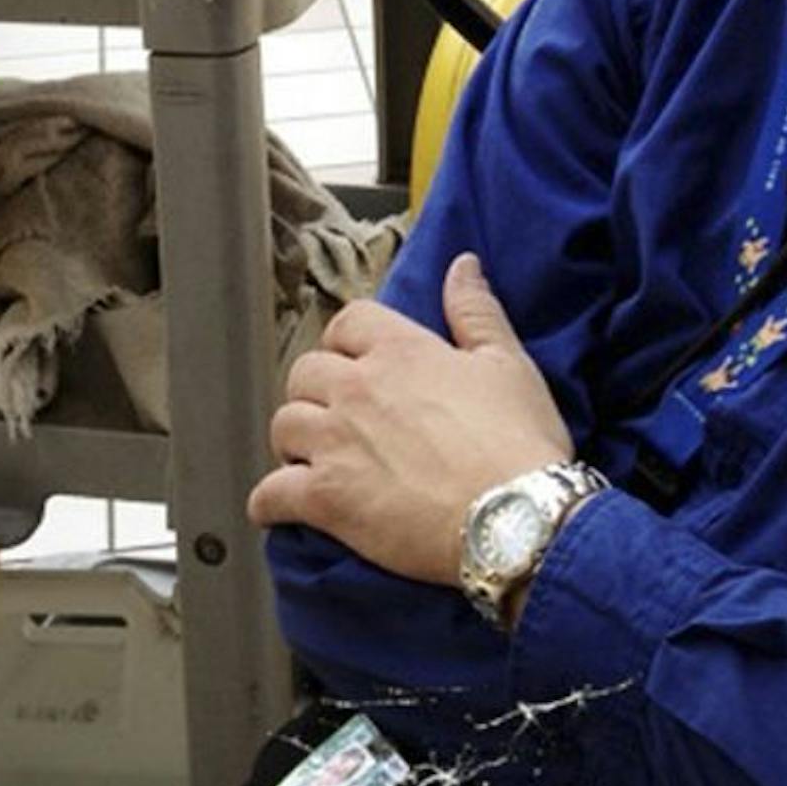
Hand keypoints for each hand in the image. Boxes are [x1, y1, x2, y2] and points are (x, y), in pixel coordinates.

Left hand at [249, 252, 572, 586]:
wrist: (514, 520)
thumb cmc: (518, 443)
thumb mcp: (508, 364)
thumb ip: (476, 311)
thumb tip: (462, 265)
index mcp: (400, 350)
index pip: (348, 321)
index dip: (347, 339)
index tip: (356, 357)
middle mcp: (357, 388)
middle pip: (305, 372)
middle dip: (317, 390)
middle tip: (337, 413)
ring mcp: (335, 443)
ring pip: (283, 424)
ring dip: (294, 440)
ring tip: (312, 456)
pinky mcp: (326, 499)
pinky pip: (270, 494)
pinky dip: (269, 502)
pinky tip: (279, 507)